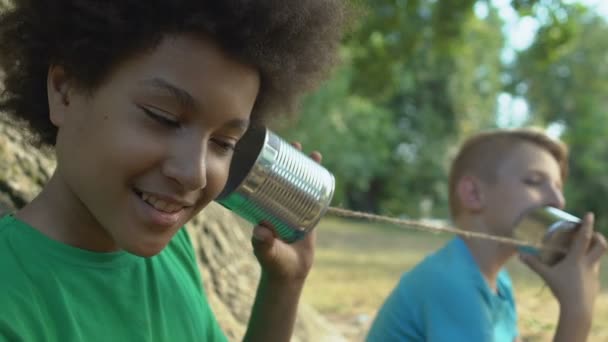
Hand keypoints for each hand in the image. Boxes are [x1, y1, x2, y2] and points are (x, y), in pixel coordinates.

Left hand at [250, 142, 321, 283]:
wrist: (289, 274)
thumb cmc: (273, 262)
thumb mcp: (266, 251)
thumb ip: (263, 243)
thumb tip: (260, 230)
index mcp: (263, 207)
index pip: (264, 180)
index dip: (268, 164)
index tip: (272, 149)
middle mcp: (277, 204)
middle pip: (284, 176)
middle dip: (291, 159)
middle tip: (297, 145)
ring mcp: (293, 208)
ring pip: (300, 183)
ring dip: (307, 168)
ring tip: (315, 155)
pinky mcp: (308, 215)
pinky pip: (314, 196)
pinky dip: (319, 185)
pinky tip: (326, 173)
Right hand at [519, 213, 606, 316]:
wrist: (578, 309)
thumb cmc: (562, 290)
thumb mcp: (546, 275)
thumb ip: (534, 264)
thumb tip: (520, 255)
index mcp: (577, 259)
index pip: (585, 238)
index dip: (588, 224)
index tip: (589, 214)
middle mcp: (589, 264)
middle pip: (601, 246)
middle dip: (598, 237)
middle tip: (591, 234)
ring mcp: (594, 273)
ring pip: (599, 257)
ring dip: (594, 251)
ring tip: (584, 250)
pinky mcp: (594, 282)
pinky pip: (594, 269)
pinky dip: (589, 265)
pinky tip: (580, 271)